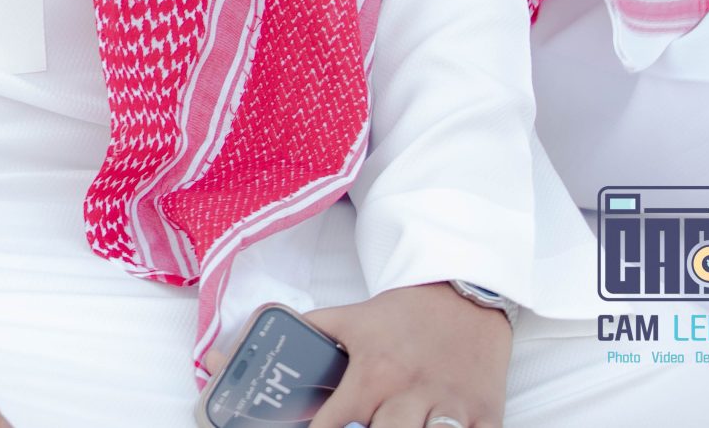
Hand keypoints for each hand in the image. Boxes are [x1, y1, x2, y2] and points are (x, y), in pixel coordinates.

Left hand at [206, 284, 509, 427]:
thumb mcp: (348, 319)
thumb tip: (222, 353)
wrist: (466, 295)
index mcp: (373, 372)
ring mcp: (451, 409)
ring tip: (387, 427)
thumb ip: (300, 337)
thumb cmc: (401, 314)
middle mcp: (409, 393)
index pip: (334, 423)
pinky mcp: (486, 417)